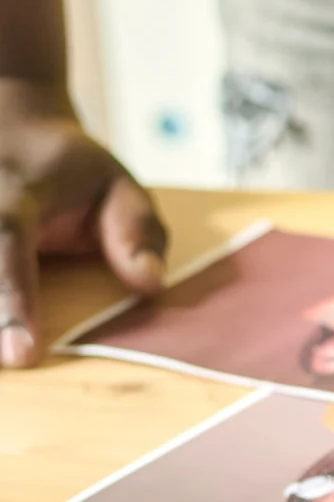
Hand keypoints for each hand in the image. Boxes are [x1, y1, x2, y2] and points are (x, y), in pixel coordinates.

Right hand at [0, 91, 165, 367]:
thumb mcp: (119, 187)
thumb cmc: (70, 173)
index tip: (21, 355)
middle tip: (5, 369)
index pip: (6, 245)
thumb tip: (151, 282)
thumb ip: (137, 232)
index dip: (11, 302)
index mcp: (15, 194)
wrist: (8, 129)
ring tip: (4, 371)